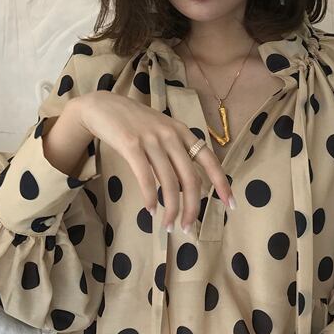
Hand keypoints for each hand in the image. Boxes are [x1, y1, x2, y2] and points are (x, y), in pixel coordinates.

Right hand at [67, 92, 234, 230]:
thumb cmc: (135, 123)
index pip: (210, 161)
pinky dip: (150, 198)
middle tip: (187, 228)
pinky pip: (146, 178)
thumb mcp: (163, 131)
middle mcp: (171, 135)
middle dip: (192, 208)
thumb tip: (187, 188)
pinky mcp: (131, 145)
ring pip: (169, 183)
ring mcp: (152, 139)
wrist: (104, 105)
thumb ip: (177, 154)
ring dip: (171, 209)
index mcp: (183, 132)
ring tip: (168, 226)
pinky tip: (151, 210)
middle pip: (190, 179)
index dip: (222, 184)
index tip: (230, 205)